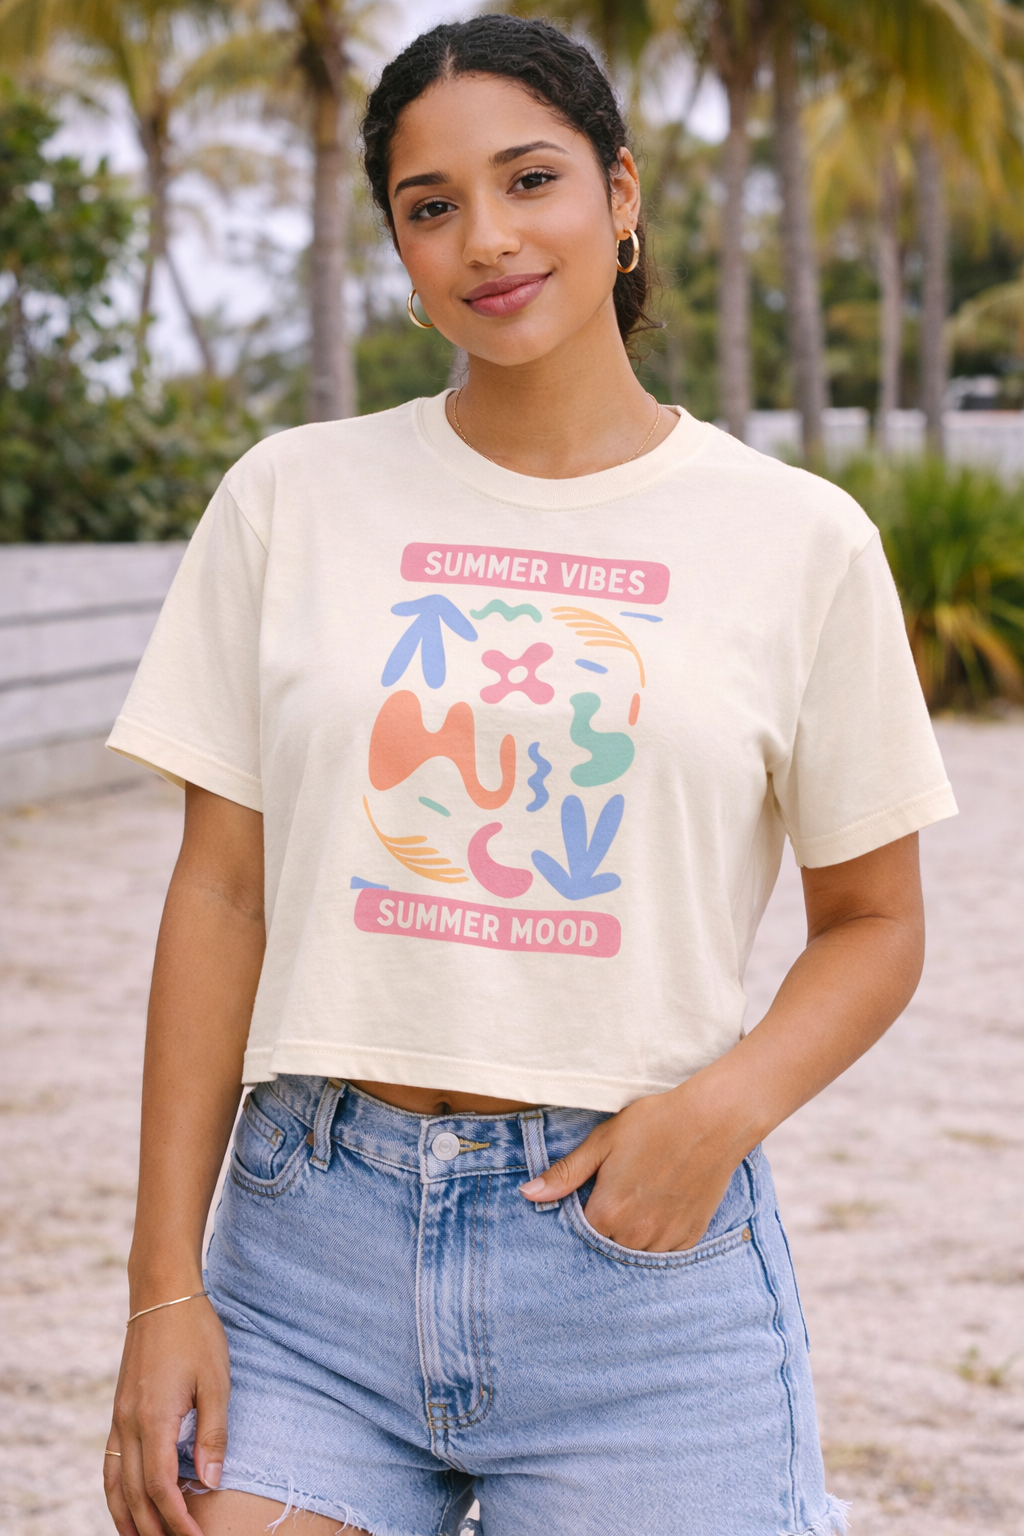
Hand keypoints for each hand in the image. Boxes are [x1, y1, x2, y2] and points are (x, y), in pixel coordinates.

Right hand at [105, 1295, 228, 1535]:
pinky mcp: (118, 1410)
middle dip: (153, 1528)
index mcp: (153, 1418)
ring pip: (115, 1483)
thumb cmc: (195, 1333)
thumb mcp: (216, 1381)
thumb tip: (211, 1482)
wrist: (162, 1295)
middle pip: (134, 1494)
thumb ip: (213, 1433)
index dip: (176, 1519)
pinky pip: (110, 1463)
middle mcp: (128, 1424)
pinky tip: (128, 1503)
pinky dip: (117, 1492)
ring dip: (128, 1517)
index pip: (159, 1486)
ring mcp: (118, 1417)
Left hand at [520, 1076, 754, 1251]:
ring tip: (639, 1200)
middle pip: (607, 1246)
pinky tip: (660, 1208)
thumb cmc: (654, 1124)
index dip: (581, 1214)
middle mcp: (636, 1235)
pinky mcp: (691, 1237)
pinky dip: (657, 1238)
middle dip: (605, 1226)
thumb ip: (565, 1173)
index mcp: (609, 1211)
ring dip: (630, 1236)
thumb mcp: (603, 1142)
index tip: (589, 1196)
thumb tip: (528, 1194)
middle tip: (616, 1194)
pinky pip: (664, 1252)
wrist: (712, 1121)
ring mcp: (666, 1239)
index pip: (579, 1233)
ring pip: (635, 1253)